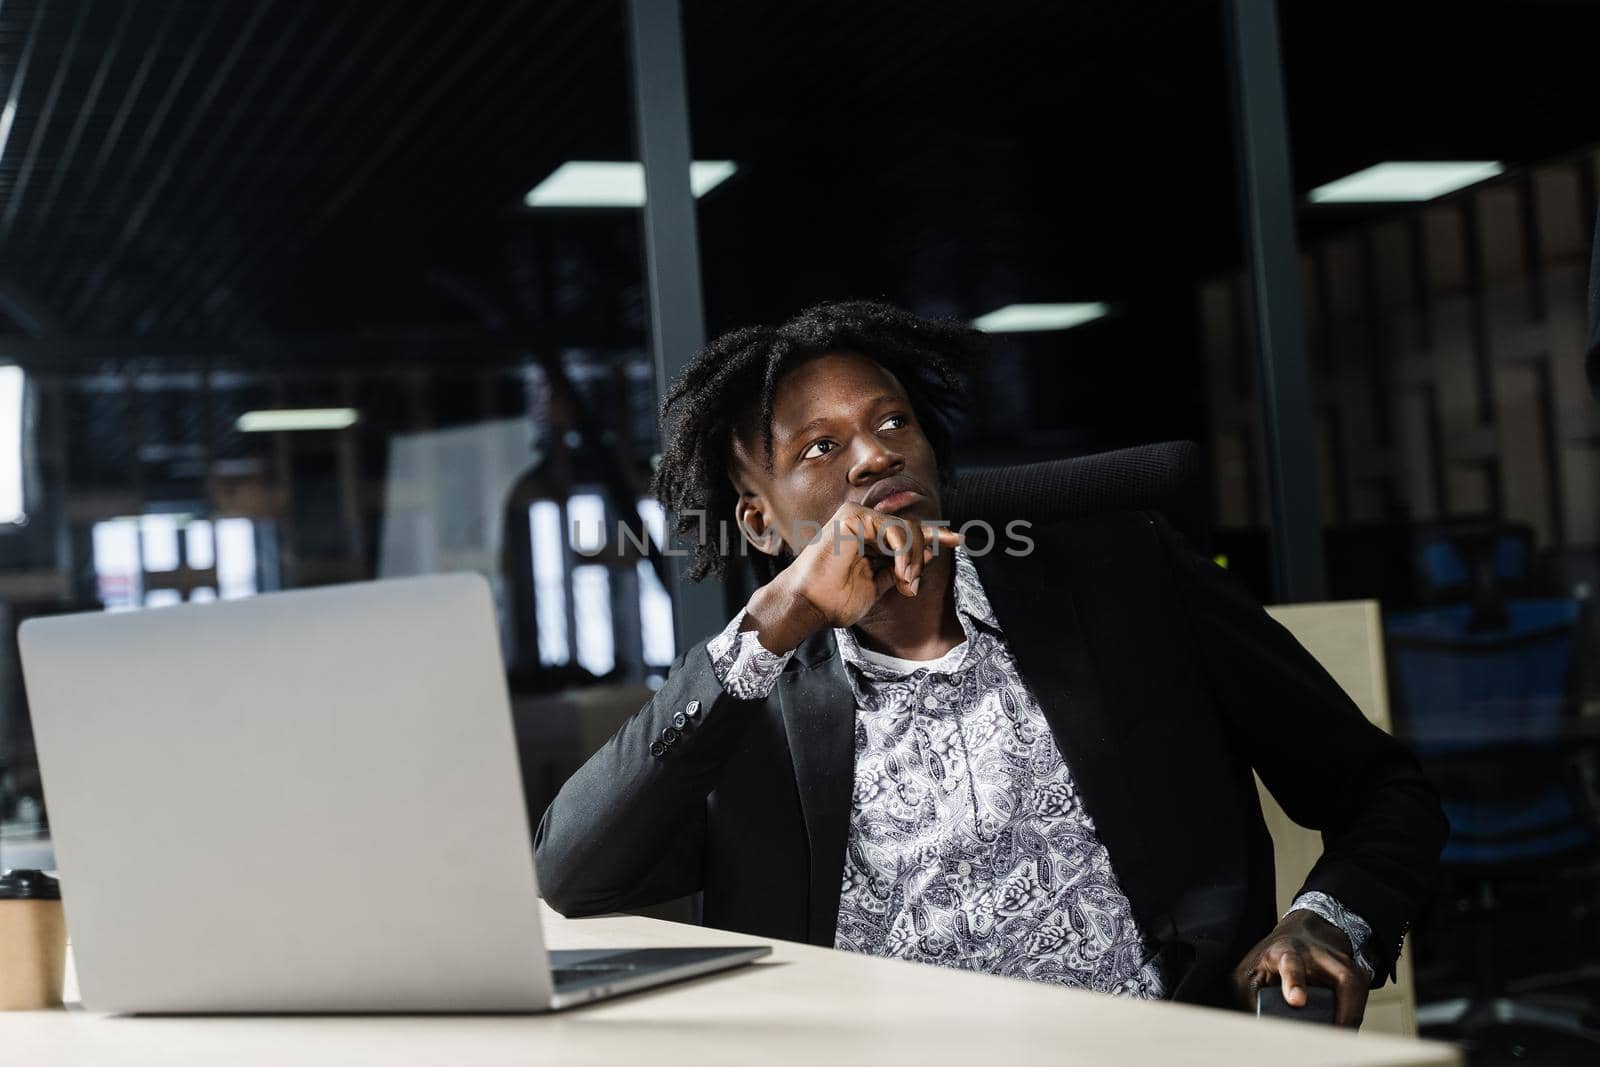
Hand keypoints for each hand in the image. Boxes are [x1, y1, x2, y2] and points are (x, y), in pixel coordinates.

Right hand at [742, 502, 961, 653]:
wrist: (810, 605)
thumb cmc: (835, 599)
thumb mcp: (878, 584)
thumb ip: (900, 569)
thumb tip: (929, 556)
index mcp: (868, 536)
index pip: (907, 532)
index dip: (934, 536)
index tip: (958, 541)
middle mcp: (863, 522)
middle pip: (911, 529)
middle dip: (923, 553)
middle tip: (912, 583)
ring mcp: (857, 516)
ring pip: (906, 529)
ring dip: (913, 559)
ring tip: (906, 582)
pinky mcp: (854, 516)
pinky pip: (895, 530)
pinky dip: (904, 553)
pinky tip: (900, 572)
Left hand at [1232, 911, 1368, 1027]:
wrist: (1302, 932)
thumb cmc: (1273, 958)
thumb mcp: (1251, 970)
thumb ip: (1252, 997)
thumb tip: (1259, 1030)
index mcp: (1286, 952)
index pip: (1291, 963)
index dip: (1294, 982)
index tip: (1296, 1001)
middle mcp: (1318, 955)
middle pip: (1341, 977)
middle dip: (1344, 1010)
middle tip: (1334, 1036)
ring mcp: (1341, 963)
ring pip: (1356, 990)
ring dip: (1351, 1019)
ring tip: (1338, 1040)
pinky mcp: (1356, 974)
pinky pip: (1361, 1000)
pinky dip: (1354, 1019)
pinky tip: (1345, 1033)